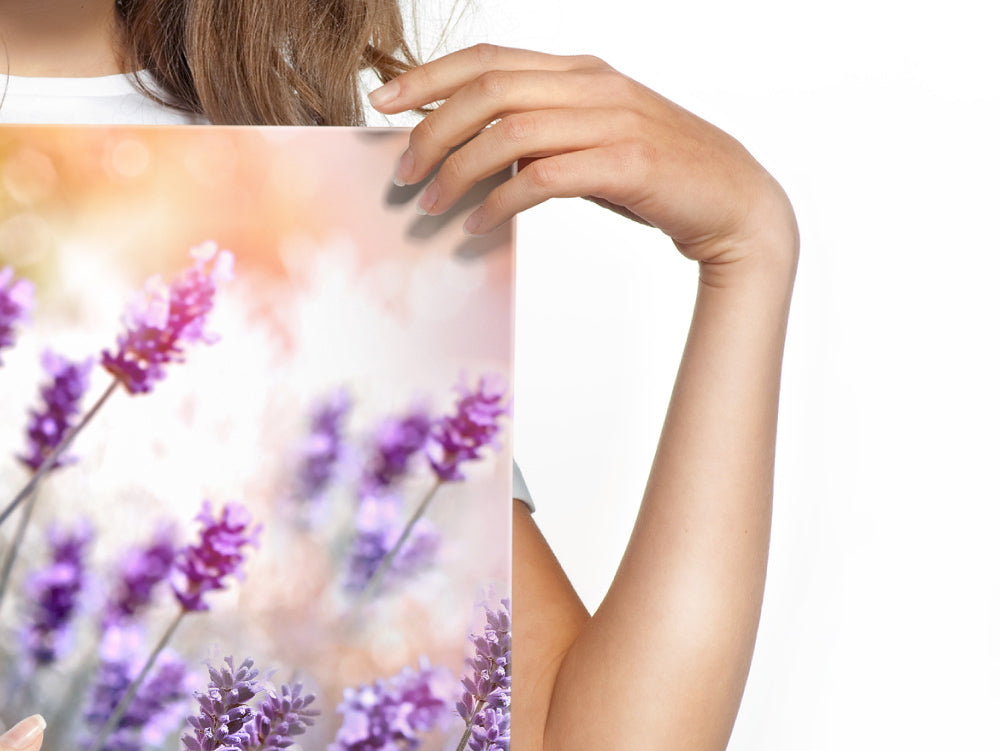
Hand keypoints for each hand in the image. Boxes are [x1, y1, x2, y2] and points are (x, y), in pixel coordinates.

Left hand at [369, 44, 796, 270]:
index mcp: (580, 71)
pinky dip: (502, 201)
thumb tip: (484, 157)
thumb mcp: (594, 141)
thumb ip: (544, 137)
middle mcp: (591, 85)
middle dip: (432, 130)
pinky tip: (480, 224)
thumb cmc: (657, 174)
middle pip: (488, 90)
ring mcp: (611, 120)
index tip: (385, 105)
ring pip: (510, 131)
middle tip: (403, 172)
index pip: (489, 59)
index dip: (430, 78)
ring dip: (458, 170)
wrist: (732, 201)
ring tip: (432, 205)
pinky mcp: (626, 164)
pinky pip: (544, 177)